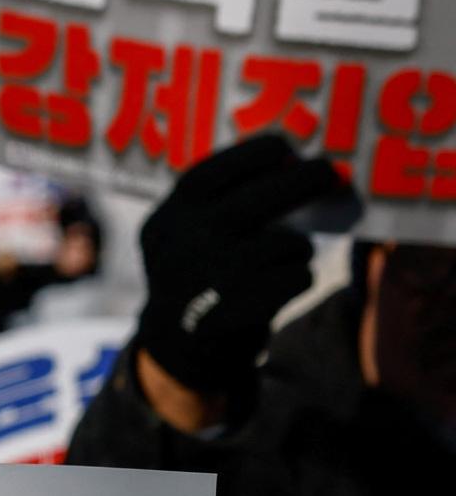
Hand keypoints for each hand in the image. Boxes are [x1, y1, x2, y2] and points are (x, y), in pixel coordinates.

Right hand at [132, 132, 350, 417]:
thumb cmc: (197, 273)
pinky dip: (298, 279)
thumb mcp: (185, 231)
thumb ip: (222, 198)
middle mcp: (184, 243)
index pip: (217, 169)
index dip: (259, 152)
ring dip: (298, 247)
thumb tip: (297, 163)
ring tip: (285, 256)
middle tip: (328, 175)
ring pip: (290, 243)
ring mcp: (209, 279)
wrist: (175, 345)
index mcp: (168, 218)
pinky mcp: (235, 311)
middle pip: (266, 195)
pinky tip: (278, 287)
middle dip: (307, 179)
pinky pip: (296, 278)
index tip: (287, 149)